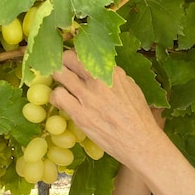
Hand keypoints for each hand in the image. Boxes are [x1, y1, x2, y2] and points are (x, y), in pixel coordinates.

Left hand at [50, 50, 165, 167]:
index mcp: (112, 71)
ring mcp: (87, 95)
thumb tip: (102, 72)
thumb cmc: (139, 117)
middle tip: (62, 70)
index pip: (86, 53)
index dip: (77, 57)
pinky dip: (55, 97)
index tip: (74, 62)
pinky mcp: (79, 113)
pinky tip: (60, 102)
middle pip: (68, 58)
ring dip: (57, 79)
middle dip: (62, 62)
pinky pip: (57, 96)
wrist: (140, 142)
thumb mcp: (132, 89)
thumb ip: (115, 78)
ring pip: (59, 74)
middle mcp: (98, 79)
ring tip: (61, 86)